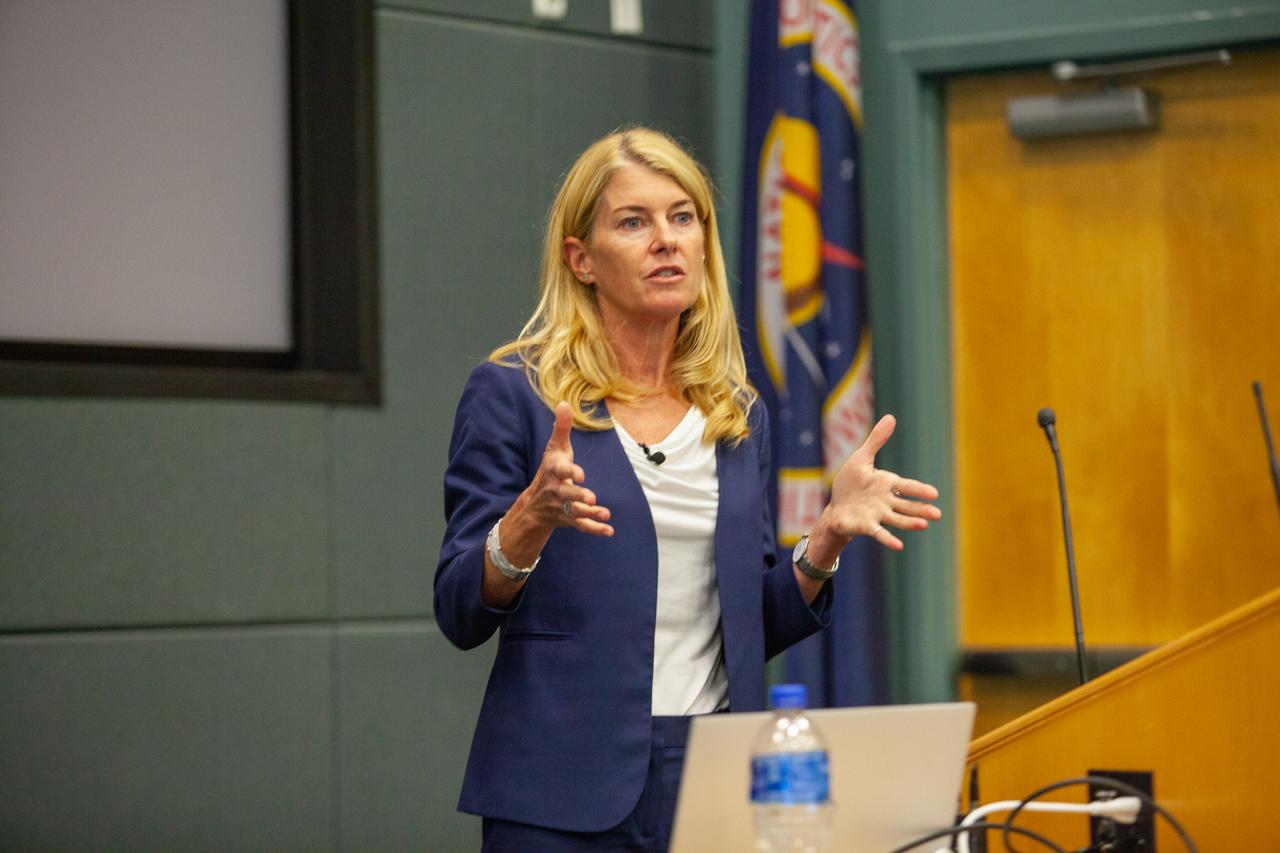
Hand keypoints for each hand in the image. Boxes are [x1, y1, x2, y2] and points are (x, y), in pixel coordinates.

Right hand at [521, 402, 613, 537]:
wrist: (534, 504)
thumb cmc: (549, 470)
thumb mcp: (554, 449)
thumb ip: (561, 428)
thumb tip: (564, 402)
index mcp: (553, 472)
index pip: (560, 472)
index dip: (569, 472)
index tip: (580, 474)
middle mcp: (556, 491)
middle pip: (566, 494)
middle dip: (578, 496)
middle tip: (591, 498)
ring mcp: (562, 507)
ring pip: (575, 512)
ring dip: (590, 514)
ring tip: (605, 514)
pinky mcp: (569, 520)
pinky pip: (582, 526)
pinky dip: (595, 529)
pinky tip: (609, 530)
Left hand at [816, 414, 940, 552]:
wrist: (835, 508)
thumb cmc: (850, 484)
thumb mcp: (861, 459)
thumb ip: (876, 440)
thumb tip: (891, 417)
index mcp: (887, 484)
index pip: (906, 486)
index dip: (919, 490)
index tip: (934, 493)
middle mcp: (886, 502)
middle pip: (906, 506)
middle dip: (921, 509)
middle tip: (938, 514)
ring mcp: (877, 515)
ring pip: (897, 519)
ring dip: (910, 523)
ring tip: (924, 525)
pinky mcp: (866, 526)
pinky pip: (879, 533)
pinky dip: (889, 539)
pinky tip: (900, 546)